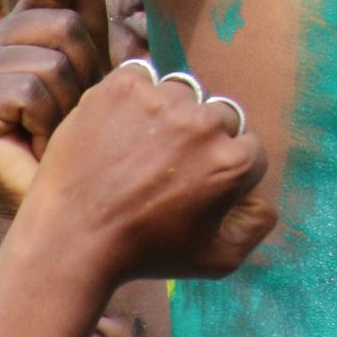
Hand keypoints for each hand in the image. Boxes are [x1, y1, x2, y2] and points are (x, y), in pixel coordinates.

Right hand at [0, 0, 111, 222]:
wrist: (53, 209)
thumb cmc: (72, 146)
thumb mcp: (90, 79)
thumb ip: (87, 27)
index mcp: (12, 37)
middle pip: (61, 25)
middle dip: (83, 75)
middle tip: (68, 117)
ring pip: (51, 59)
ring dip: (67, 106)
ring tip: (53, 133)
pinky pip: (32, 88)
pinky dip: (48, 121)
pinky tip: (35, 142)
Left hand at [19, 51, 276, 280]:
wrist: (73, 237)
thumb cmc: (146, 253)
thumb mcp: (218, 260)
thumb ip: (257, 225)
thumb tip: (263, 194)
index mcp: (233, 162)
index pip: (249, 147)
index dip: (225, 168)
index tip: (197, 184)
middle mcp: (205, 123)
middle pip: (220, 115)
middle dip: (201, 139)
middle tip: (168, 166)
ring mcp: (163, 99)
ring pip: (183, 94)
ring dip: (170, 114)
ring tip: (141, 146)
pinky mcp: (124, 85)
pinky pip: (144, 76)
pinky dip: (136, 96)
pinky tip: (121, 126)